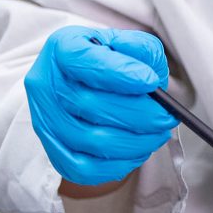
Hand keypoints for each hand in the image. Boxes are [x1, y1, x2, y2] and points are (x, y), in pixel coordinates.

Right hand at [24, 26, 177, 184]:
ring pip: (92, 140)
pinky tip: (138, 151)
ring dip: (135, 141)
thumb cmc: (109, 63)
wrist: (85, 87)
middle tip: (167, 117)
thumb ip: (141, 50)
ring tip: (158, 134)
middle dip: (138, 114)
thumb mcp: (127, 43)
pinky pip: (85, 169)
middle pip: (90, 105)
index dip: (120, 73)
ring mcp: (45, 122)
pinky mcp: (54, 153)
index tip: (151, 82)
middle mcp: (46, 84)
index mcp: (63, 48)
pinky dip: (119, 164)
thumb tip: (150, 78)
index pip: (85, 61)